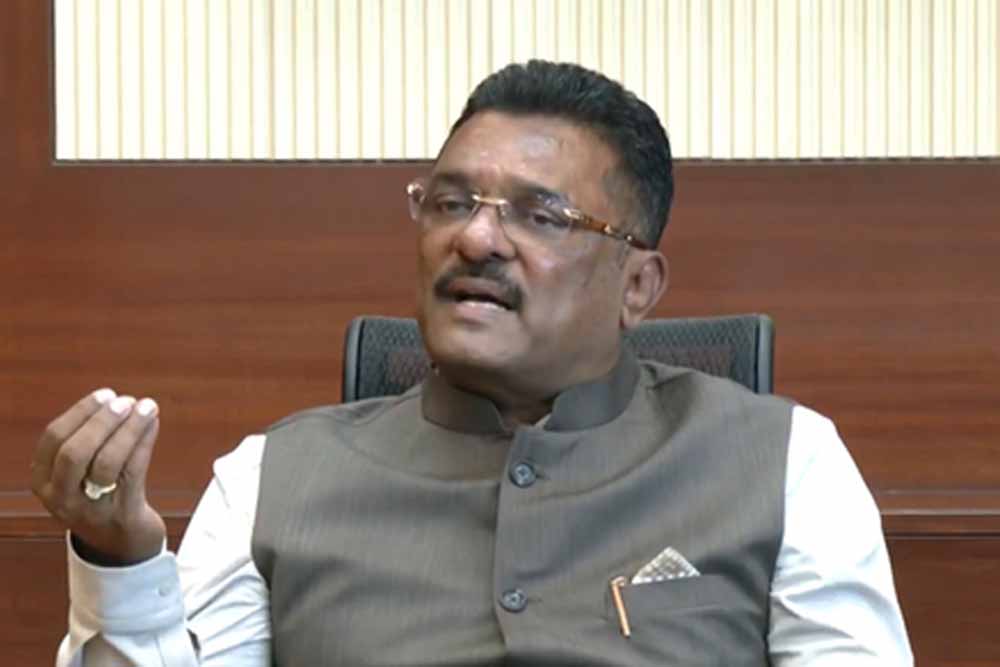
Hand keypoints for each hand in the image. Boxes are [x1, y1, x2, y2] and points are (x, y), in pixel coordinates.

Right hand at [31, 389, 165, 565]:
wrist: (121, 544)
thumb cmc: (102, 497)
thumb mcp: (81, 472)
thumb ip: (91, 440)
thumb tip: (119, 400)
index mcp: (44, 481)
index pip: (54, 439)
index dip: (80, 413)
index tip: (105, 395)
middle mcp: (60, 498)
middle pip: (75, 452)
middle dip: (101, 422)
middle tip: (125, 401)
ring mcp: (89, 509)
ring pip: (106, 462)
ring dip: (128, 429)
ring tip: (146, 408)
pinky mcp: (121, 514)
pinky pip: (133, 471)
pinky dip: (144, 442)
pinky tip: (153, 424)